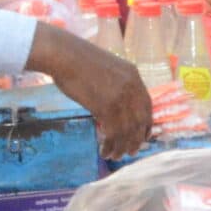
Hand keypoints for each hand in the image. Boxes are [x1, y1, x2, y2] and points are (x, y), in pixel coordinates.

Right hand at [25, 25, 151, 157]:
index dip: (147, 122)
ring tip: (115, 156)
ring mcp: (120, 97)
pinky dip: (110, 145)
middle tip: (131, 151)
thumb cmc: (77, 60)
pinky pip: (113, 132)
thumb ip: (116, 84)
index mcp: (133, 75)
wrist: (64, 54)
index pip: (147, 104)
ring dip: (122, 146)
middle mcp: (132, 87)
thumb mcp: (107, 69)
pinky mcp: (106, 106)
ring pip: (127, 130)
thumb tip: (114, 103)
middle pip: (140, 120)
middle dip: (136, 139)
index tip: (145, 135)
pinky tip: (105, 151)